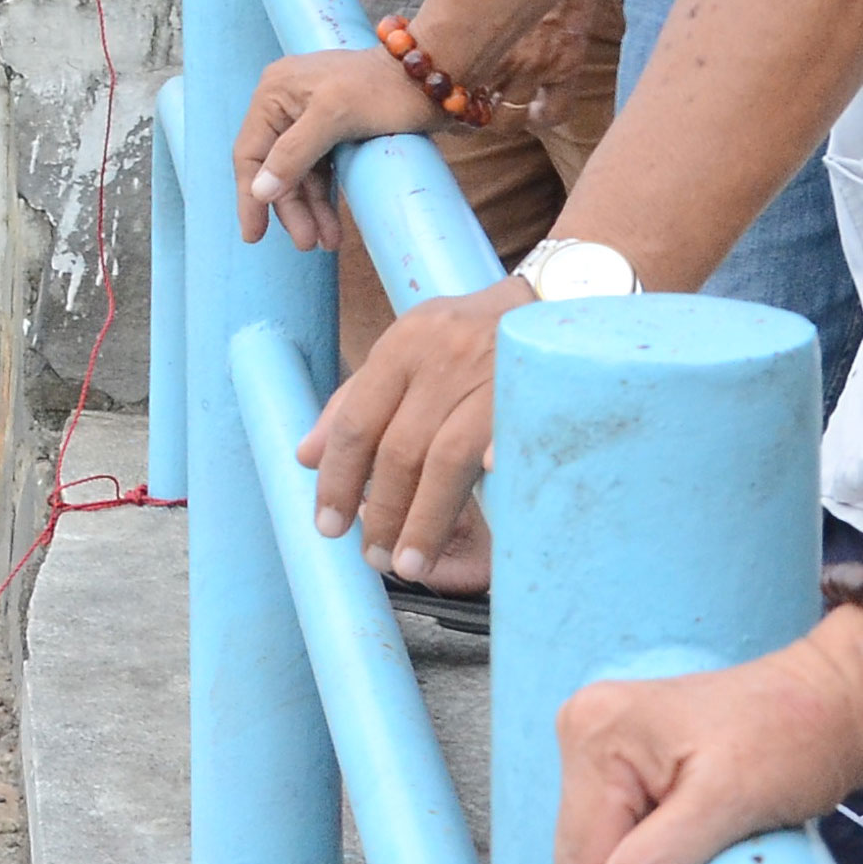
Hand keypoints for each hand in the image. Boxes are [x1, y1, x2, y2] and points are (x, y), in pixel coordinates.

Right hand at [229, 50, 446, 253]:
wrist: (435, 74)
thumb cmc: (384, 88)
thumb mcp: (335, 116)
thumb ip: (293, 153)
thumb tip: (259, 192)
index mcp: (274, 93)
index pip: (250, 152)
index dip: (249, 196)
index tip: (254, 236)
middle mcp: (286, 104)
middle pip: (275, 168)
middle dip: (290, 208)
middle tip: (306, 243)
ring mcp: (310, 118)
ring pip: (300, 175)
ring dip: (310, 210)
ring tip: (325, 242)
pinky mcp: (335, 131)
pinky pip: (320, 171)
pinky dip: (325, 199)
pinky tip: (332, 226)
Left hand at [295, 274, 527, 587]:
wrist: (555, 300)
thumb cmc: (470, 335)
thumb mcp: (408, 349)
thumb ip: (357, 398)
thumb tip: (308, 456)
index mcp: (404, 344)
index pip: (357, 421)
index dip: (338, 478)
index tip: (328, 525)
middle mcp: (444, 356)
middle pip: (401, 449)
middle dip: (382, 512)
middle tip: (374, 556)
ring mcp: (494, 375)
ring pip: (448, 460)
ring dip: (424, 520)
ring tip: (409, 563)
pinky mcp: (538, 394)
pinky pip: (511, 442)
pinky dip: (494, 474)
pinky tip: (484, 517)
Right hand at [555, 615, 862, 863]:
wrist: (838, 697)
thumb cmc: (794, 736)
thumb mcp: (729, 804)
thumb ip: (658, 863)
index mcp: (596, 736)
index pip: (584, 860)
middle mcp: (585, 735)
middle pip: (583, 859)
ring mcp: (604, 747)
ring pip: (599, 855)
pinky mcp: (627, 761)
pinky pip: (620, 837)